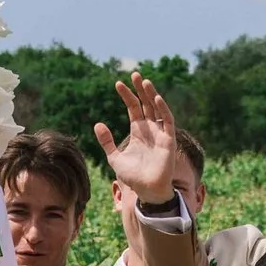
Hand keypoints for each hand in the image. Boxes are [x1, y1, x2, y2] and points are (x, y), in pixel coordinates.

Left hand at [97, 72, 182, 204]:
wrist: (146, 191)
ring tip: (144, 81)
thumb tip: (98, 123)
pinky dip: (163, 109)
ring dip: (151, 95)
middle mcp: (150, 129)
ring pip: (157, 109)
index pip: (133, 108)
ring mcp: (160, 133)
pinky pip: (168, 121)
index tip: (117, 84)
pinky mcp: (168, 140)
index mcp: (138, 131)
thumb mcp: (115, 157)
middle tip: (134, 74)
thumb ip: (107, 141)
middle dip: (140, 89)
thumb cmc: (133, 176)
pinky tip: (155, 98)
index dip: (126, 96)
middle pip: (146, 104)